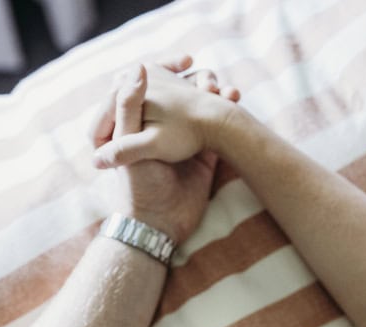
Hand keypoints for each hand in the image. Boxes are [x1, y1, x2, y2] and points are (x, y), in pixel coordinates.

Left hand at [91, 58, 238, 242]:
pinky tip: (235, 100)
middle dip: (194, 82)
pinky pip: (213, 127)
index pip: (144, 83)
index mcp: (130, 124)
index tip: (183, 61)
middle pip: (172, 92)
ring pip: (195, 107)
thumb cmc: (139, 188)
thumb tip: (138, 66)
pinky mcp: (200, 154)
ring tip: (224, 91)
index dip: (166, 69)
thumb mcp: (131, 141)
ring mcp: (177, 141)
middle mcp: (153, 129)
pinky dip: (225, 112)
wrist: (161, 226)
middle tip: (208, 77)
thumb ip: (130, 106)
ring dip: (212, 95)